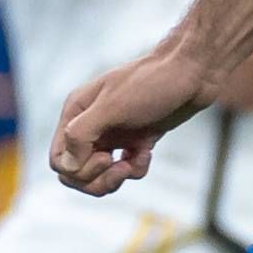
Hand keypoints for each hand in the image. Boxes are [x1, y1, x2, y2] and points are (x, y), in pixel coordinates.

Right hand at [52, 37, 223, 195]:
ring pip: (98, 175)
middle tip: (121, 168)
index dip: (77, 169)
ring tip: (133, 165)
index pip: (59, 159)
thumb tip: (66, 165)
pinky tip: (148, 152)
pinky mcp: (134, 141)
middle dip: (96, 179)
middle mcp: (90, 124)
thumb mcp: (112, 107)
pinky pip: (125, 170)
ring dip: (114, 178)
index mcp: (77, 112)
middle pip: (76, 173)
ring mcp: (112, 134)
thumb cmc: (152, 83)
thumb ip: (82, 133)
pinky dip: (135, 169)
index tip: (106, 157)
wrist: (193, 73)